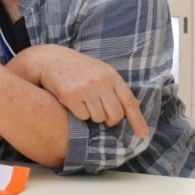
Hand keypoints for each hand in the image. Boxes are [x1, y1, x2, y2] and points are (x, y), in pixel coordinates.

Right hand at [17, 45, 148, 137]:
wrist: (51, 59)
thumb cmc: (78, 68)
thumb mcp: (101, 72)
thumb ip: (116, 88)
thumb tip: (135, 105)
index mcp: (111, 75)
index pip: (129, 101)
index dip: (137, 120)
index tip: (143, 134)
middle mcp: (100, 81)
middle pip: (115, 115)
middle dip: (110, 120)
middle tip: (102, 116)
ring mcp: (85, 88)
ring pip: (98, 118)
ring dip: (92, 115)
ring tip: (84, 102)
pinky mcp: (70, 95)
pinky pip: (83, 116)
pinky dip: (79, 114)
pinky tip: (74, 102)